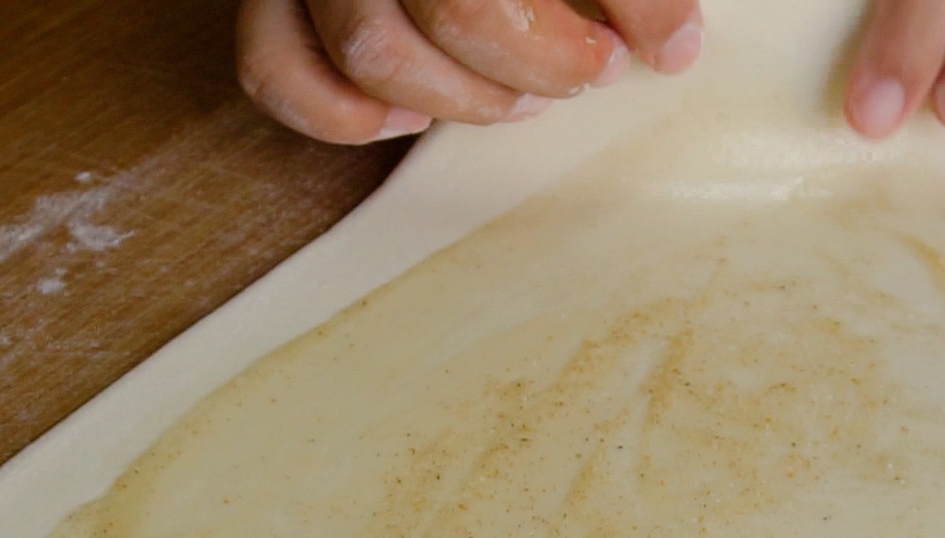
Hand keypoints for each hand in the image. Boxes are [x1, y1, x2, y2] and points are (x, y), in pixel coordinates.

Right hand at [237, 0, 702, 143]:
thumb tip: (673, 45)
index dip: (588, 22)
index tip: (658, 48)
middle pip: (443, 15)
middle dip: (532, 63)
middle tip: (586, 69)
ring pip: (366, 53)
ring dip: (457, 97)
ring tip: (518, 96)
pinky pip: (271, 66)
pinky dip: (339, 112)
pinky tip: (411, 116)